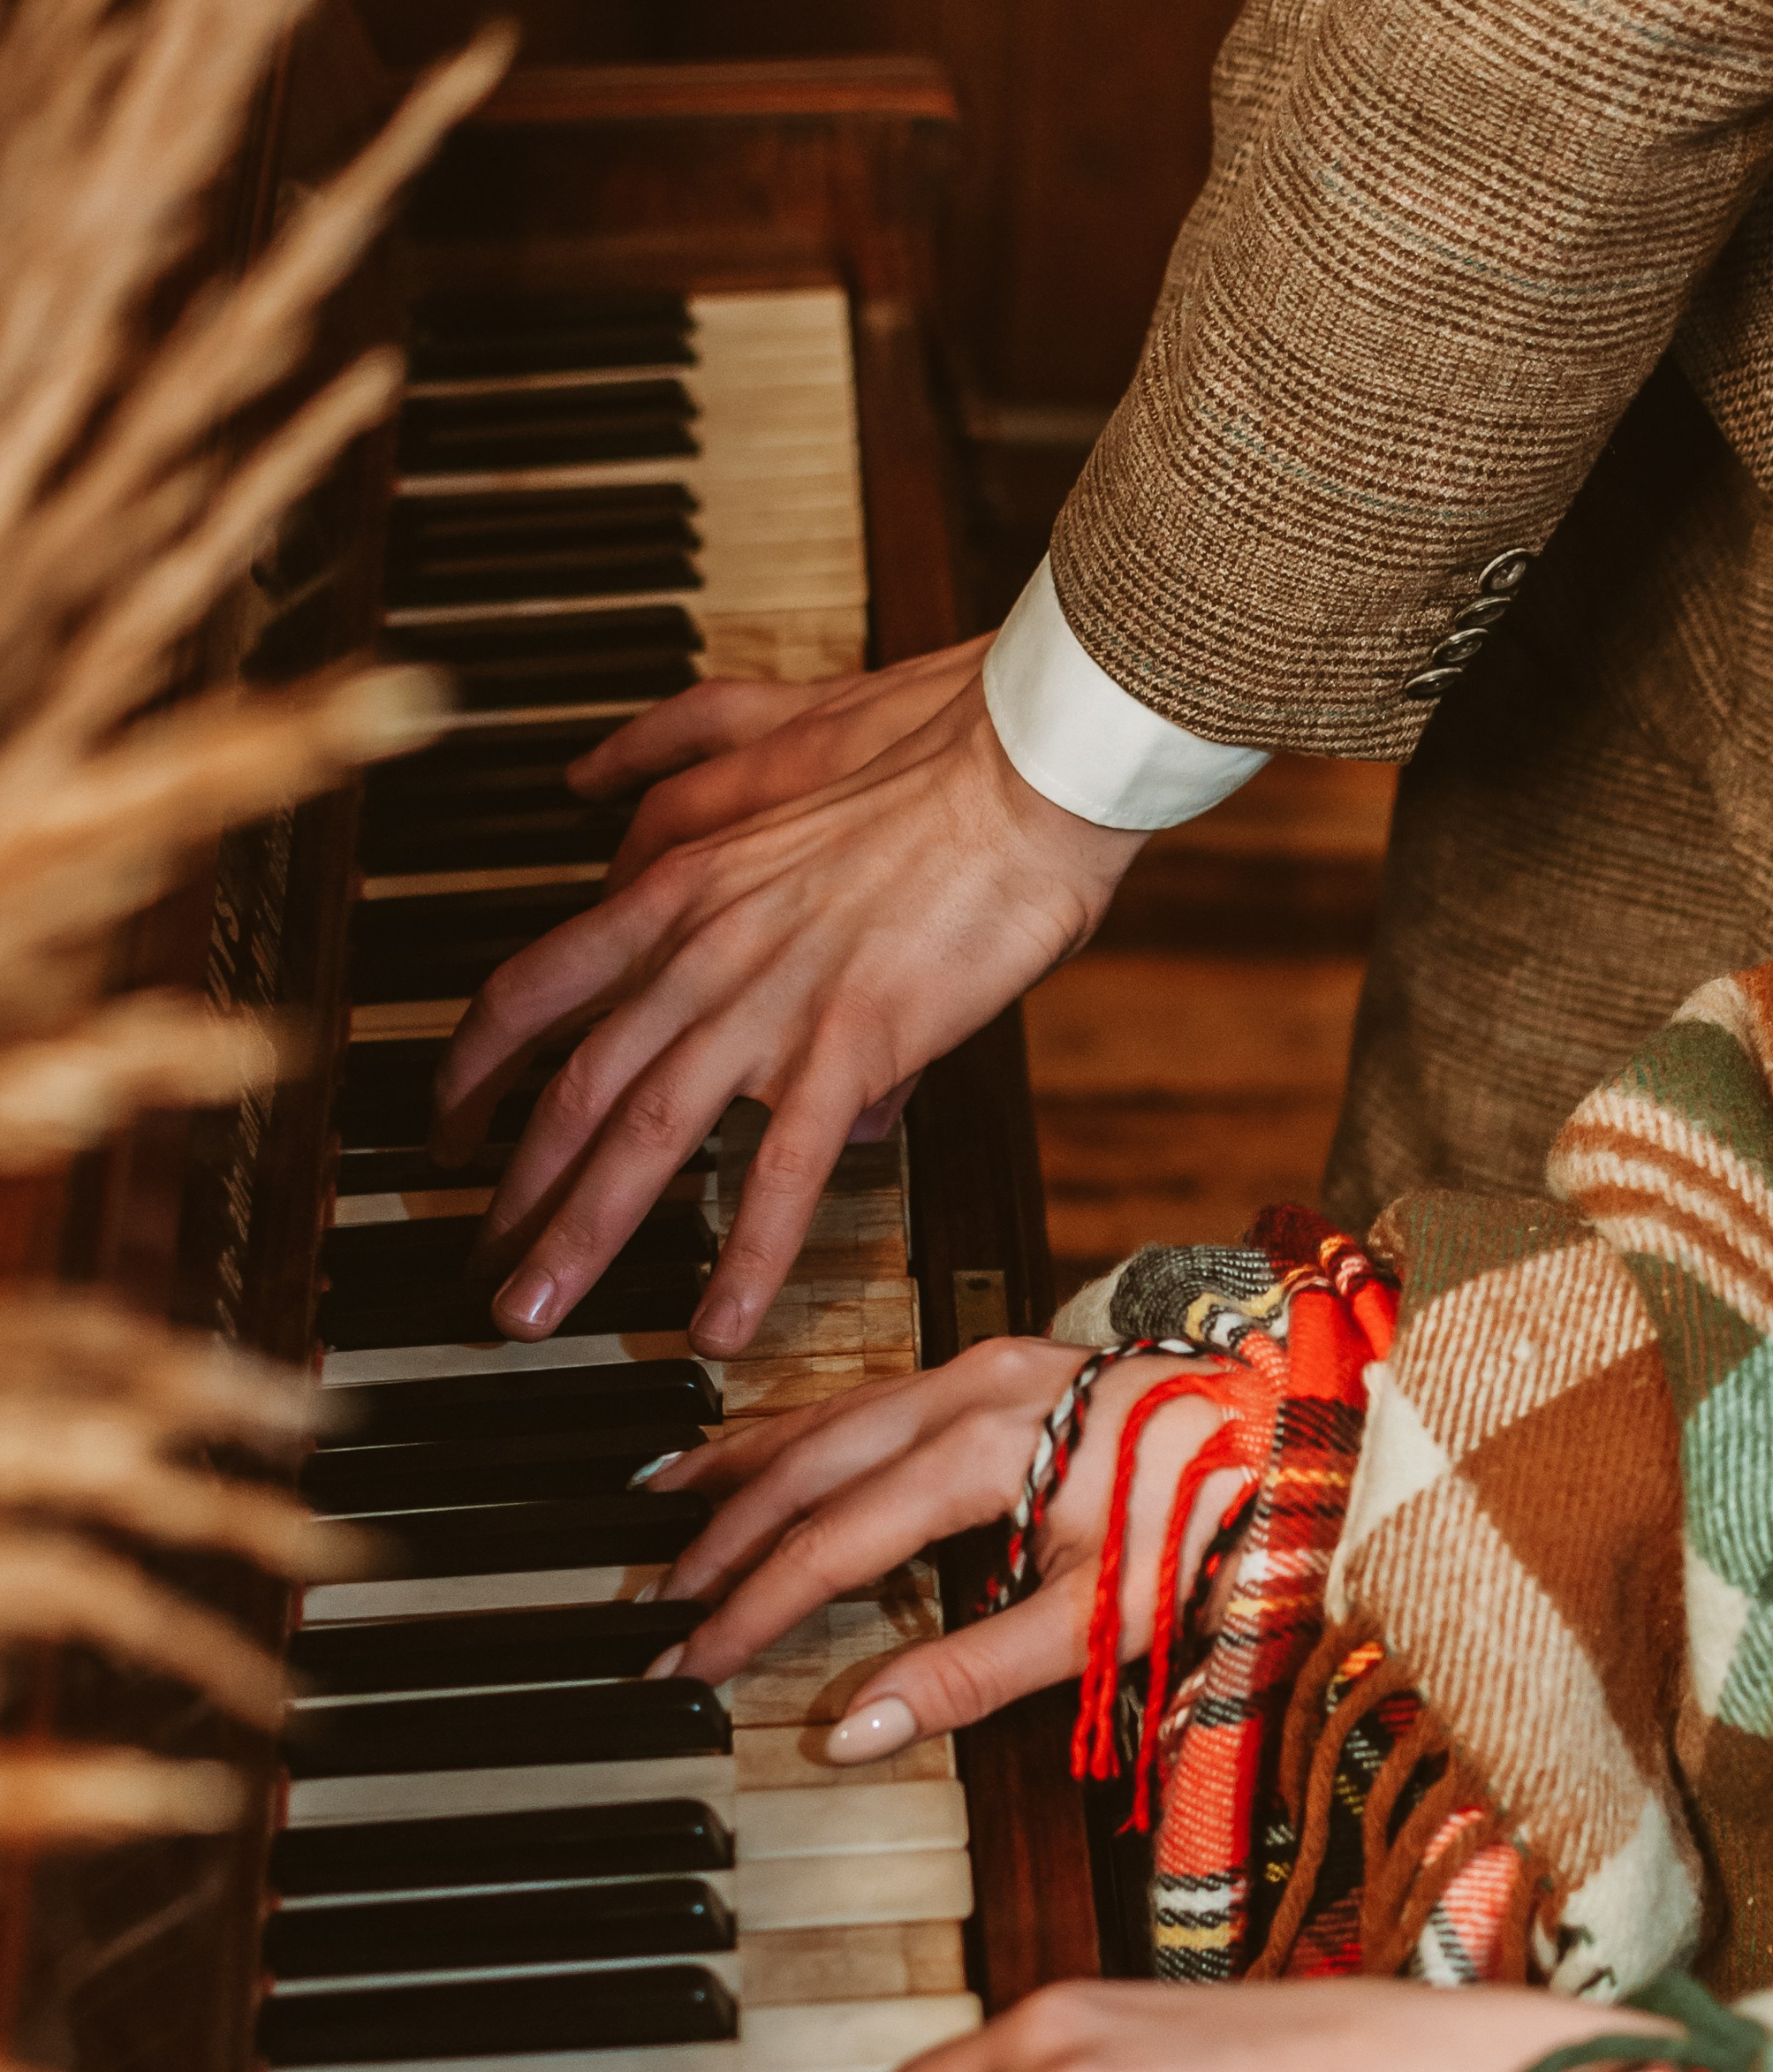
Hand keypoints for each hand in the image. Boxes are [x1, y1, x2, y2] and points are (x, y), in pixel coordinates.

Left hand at [429, 663, 1142, 1355]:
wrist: (1025, 756)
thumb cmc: (929, 743)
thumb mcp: (781, 751)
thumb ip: (711, 802)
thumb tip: (641, 829)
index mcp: (677, 883)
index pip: (533, 990)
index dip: (474, 1070)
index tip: (449, 1127)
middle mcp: (699, 950)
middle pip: (569, 1089)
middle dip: (511, 1193)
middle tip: (476, 1264)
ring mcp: (770, 1002)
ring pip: (643, 1139)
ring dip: (578, 1237)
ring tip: (533, 1312)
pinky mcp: (853, 1044)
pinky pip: (784, 1175)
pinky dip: (746, 1260)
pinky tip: (720, 1328)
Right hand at [639, 1337, 1257, 1747]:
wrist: (1303, 1432)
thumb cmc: (1213, 1524)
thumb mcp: (1096, 1621)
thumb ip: (965, 1674)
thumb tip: (851, 1731)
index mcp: (979, 1450)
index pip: (828, 1540)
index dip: (750, 1607)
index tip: (689, 1661)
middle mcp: (965, 1390)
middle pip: (803, 1464)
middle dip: (721, 1535)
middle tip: (655, 1599)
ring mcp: (982, 1366)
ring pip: (826, 1414)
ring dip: (743, 1467)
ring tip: (666, 1510)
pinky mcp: (1003, 1363)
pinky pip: (869, 1394)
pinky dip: (802, 1429)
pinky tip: (771, 1452)